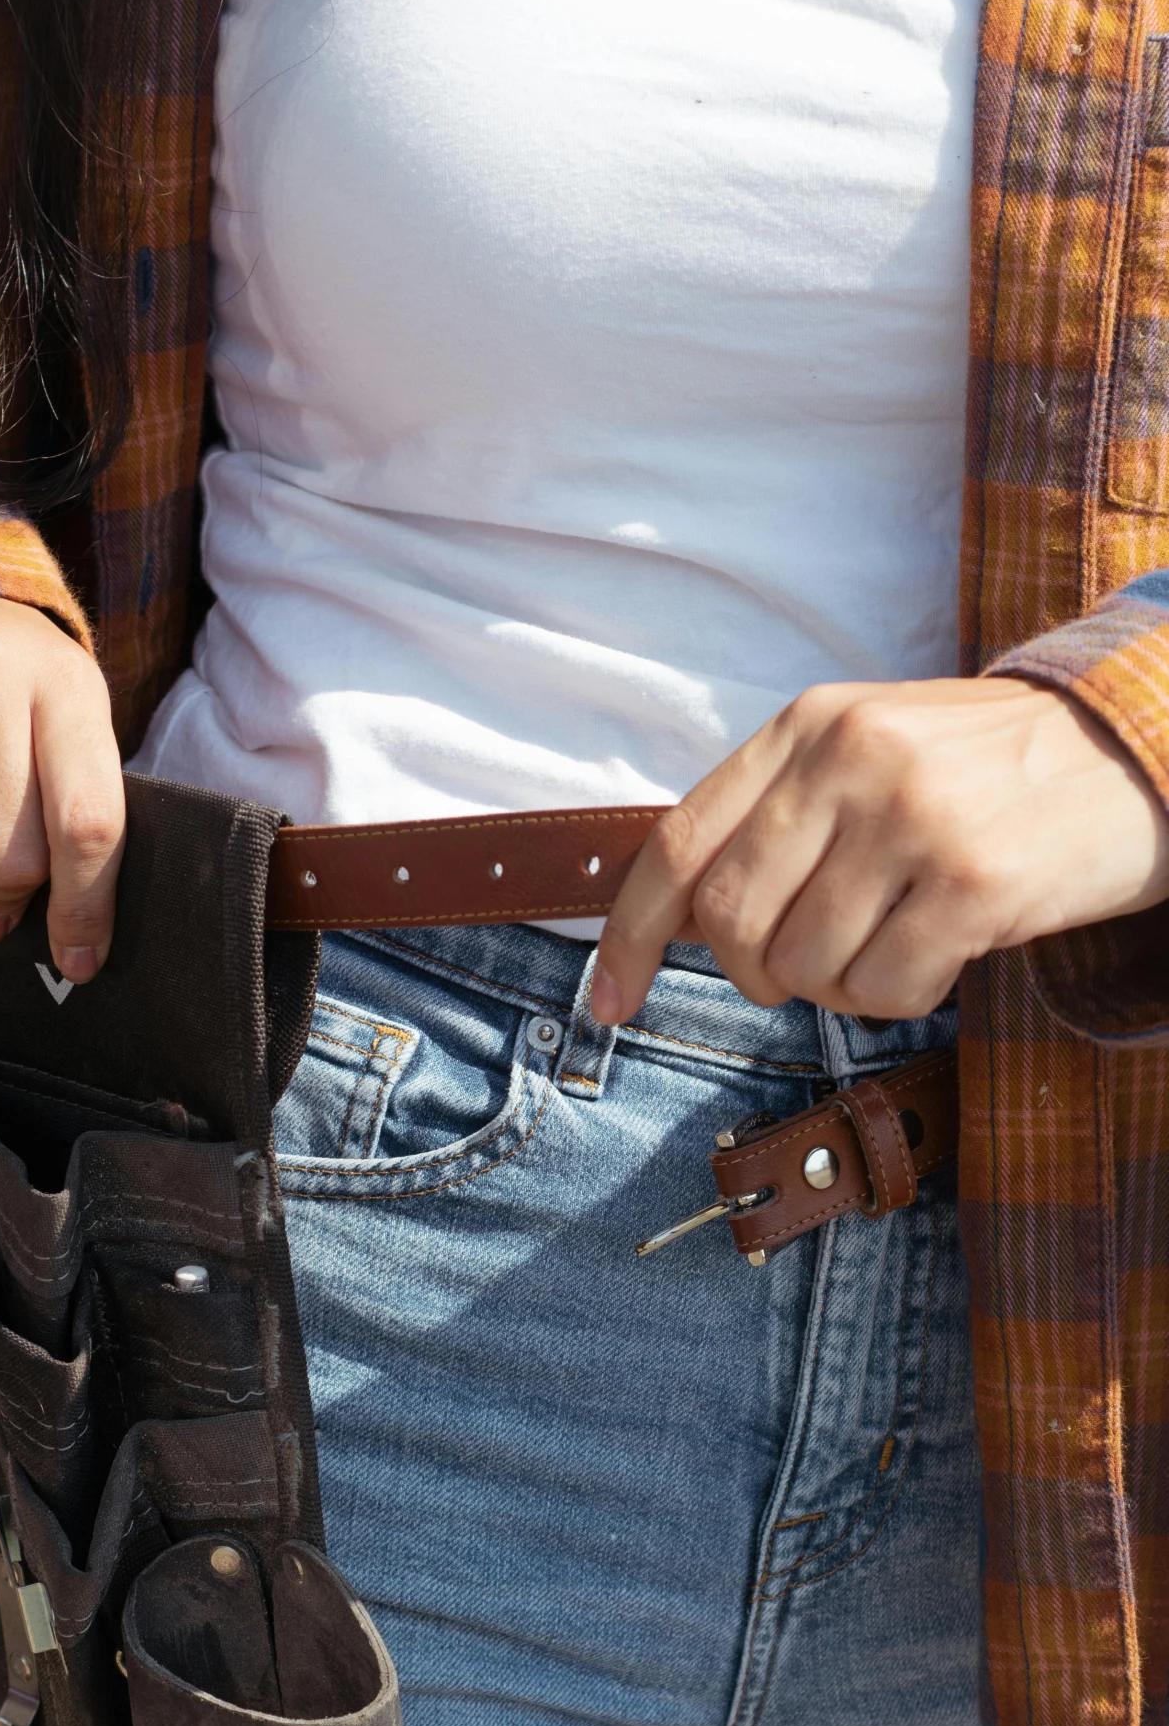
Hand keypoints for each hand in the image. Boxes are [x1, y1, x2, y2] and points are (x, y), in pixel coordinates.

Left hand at [591, 677, 1168, 1024]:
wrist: (1137, 748)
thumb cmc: (987, 771)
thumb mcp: (869, 750)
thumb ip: (777, 814)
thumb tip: (682, 919)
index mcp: (808, 726)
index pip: (679, 841)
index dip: (630, 934)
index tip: (609, 1000)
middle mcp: (851, 762)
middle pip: (731, 921)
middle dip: (755, 971)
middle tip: (812, 963)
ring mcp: (915, 820)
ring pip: (805, 967)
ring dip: (843, 985)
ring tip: (901, 937)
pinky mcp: (976, 884)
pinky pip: (885, 992)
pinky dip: (905, 996)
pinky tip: (948, 950)